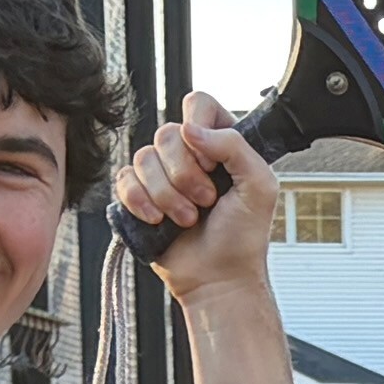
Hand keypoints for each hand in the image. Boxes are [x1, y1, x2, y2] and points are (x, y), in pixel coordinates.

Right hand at [112, 88, 295, 383]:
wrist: (218, 280)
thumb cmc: (244, 238)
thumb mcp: (259, 186)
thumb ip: (235, 146)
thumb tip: (190, 128)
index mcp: (220, 144)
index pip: (198, 104)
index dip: (200, 129)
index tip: (212, 163)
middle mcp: (189, 154)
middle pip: (165, 132)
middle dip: (185, 174)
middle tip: (206, 202)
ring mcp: (162, 175)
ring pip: (143, 158)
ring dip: (167, 195)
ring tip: (187, 219)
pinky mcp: (139, 197)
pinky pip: (123, 181)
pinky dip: (141, 203)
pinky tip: (159, 221)